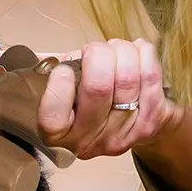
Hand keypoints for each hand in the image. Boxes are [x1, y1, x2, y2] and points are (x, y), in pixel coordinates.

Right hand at [37, 38, 185, 161]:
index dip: (60, 82)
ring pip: (126, 78)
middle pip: (97, 87)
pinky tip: (139, 50)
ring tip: (118, 49)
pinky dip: (144, 54)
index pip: (52, 115)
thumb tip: (41, 55)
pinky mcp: (150, 123)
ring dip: (123, 51)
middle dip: (98, 54)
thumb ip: (50, 74)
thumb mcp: (63, 92)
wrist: (132, 123)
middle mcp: (88, 141)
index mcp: (58, 134)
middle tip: (96, 51)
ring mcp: (121, 134)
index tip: (65, 68)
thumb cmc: (89, 102)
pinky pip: (150, 78)